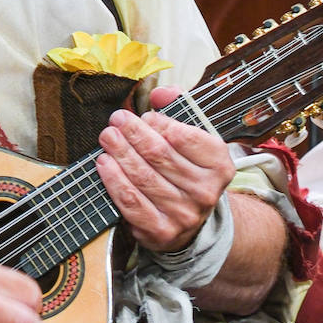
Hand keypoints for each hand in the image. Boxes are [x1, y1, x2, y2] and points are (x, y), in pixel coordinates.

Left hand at [95, 87, 234, 251]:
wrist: (191, 220)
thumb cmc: (186, 170)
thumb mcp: (193, 139)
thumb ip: (178, 109)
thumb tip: (161, 92)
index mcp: (219, 165)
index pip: (184, 137)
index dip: (159, 122)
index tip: (144, 115)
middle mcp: (205, 192)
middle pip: (160, 154)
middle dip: (133, 133)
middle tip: (116, 120)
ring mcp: (184, 214)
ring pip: (143, 176)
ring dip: (120, 153)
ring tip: (107, 137)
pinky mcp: (161, 230)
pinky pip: (131, 201)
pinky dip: (114, 180)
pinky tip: (104, 164)